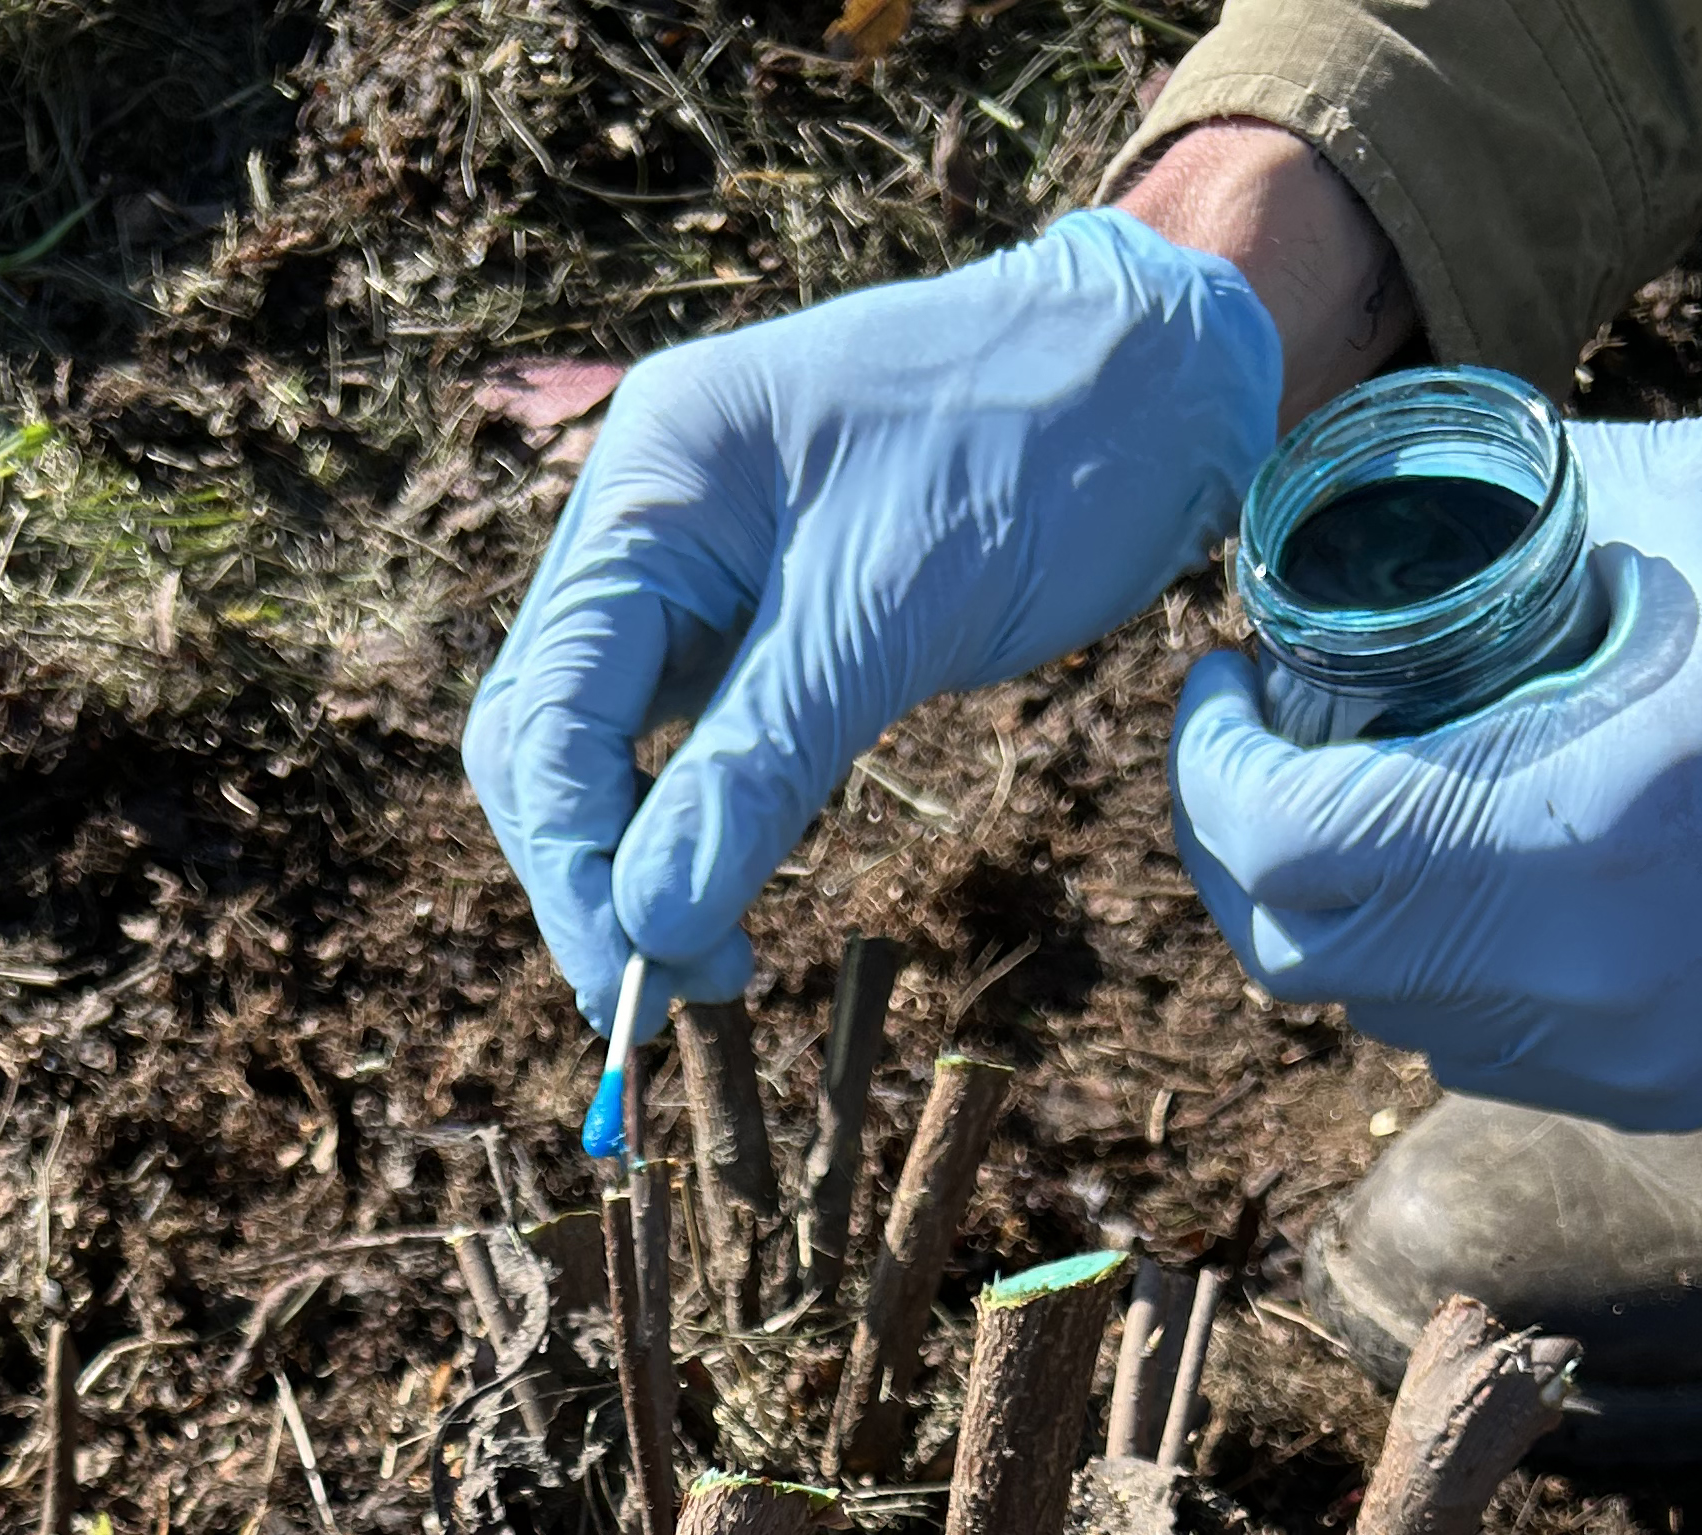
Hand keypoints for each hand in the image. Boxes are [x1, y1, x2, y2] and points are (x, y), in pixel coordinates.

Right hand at [466, 209, 1280, 1035]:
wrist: (1155, 373)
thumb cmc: (1035, 452)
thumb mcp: (891, 618)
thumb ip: (757, 769)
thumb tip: (650, 923)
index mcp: (651, 484)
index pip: (546, 711)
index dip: (573, 864)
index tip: (641, 983)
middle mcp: (643, 515)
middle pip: (546, 735)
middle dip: (589, 873)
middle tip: (670, 995)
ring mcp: (693, 561)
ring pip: (601, 745)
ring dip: (634, 861)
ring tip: (709, 961)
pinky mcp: (754, 606)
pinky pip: (683, 734)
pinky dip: (693, 820)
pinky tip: (732, 884)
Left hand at [1170, 413, 1701, 1132]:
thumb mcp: (1697, 495)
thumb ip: (1511, 513)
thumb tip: (1370, 507)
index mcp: (1558, 834)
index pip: (1281, 849)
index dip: (1207, 769)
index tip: (1219, 686)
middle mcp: (1571, 980)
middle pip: (1304, 957)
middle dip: (1248, 847)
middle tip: (1265, 743)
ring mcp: (1622, 1055)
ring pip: (1393, 1015)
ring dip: (1353, 913)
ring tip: (1380, 796)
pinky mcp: (1673, 1087)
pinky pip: (1495, 1049)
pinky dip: (1453, 967)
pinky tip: (1491, 871)